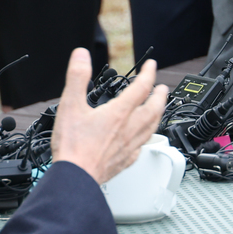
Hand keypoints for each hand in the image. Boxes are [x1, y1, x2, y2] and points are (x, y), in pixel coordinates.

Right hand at [50, 48, 169, 184]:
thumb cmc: (73, 147)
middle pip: (153, 109)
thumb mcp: (70, 105)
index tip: (151, 66)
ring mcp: (130, 146)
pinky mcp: (126, 161)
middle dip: (160, 96)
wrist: (75, 177)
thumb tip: (81, 56)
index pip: (141, 88)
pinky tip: (144, 140)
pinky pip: (143, 146)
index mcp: (119, 113)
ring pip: (152, 127)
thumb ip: (77, 77)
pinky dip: (147, 138)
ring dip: (158, 115)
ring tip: (160, 109)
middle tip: (163, 88)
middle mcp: (129, 129)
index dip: (148, 74)